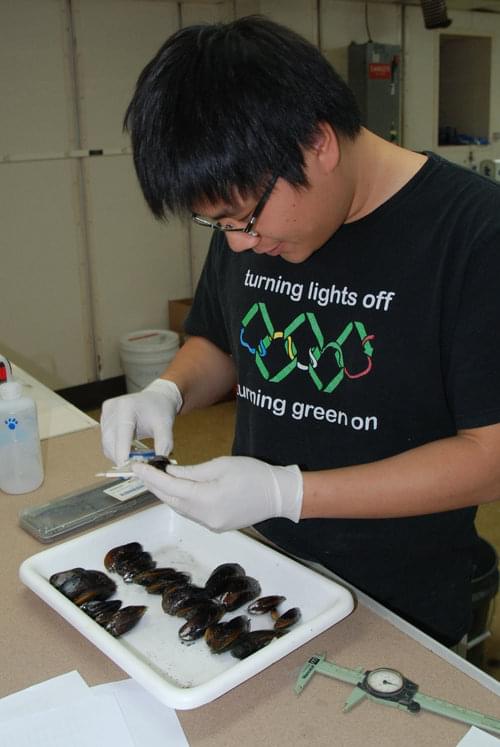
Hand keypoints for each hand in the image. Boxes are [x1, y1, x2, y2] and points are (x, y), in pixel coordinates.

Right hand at [101, 378, 181, 464]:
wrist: (157, 397)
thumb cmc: (161, 410)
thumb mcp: (166, 427)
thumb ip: (163, 445)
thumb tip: (158, 464)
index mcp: (127, 407)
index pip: (121, 435)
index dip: (122, 453)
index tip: (127, 469)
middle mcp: (113, 408)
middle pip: (110, 441)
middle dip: (121, 457)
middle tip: (135, 468)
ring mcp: (106, 412)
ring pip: (106, 443)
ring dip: (117, 454)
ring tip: (134, 458)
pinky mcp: (104, 417)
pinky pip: (106, 440)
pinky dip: (115, 448)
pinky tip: (128, 450)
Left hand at [132, 455, 302, 531]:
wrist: (278, 495)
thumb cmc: (254, 474)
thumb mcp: (221, 465)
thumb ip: (191, 472)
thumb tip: (169, 473)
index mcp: (207, 499)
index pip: (170, 488)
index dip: (150, 477)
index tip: (136, 466)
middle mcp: (205, 517)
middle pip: (171, 501)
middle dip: (153, 486)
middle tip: (140, 470)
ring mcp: (210, 524)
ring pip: (179, 509)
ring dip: (165, 494)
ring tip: (153, 478)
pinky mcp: (215, 526)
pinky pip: (190, 513)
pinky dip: (179, 500)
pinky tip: (174, 489)